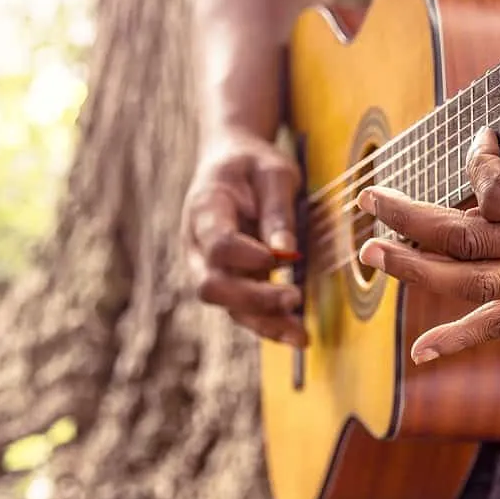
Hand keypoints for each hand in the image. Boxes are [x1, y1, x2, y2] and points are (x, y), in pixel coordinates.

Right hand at [181, 128, 305, 345]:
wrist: (230, 162)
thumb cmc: (254, 165)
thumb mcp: (273, 172)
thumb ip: (278, 211)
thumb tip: (286, 254)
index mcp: (205, 209)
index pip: (216, 243)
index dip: (245, 255)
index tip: (279, 258)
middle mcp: (198, 245)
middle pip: (212, 285)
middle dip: (253, 299)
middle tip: (294, 298)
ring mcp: (209, 268)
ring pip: (227, 307)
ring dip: (264, 323)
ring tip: (301, 336)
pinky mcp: (230, 281)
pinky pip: (244, 310)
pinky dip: (269, 323)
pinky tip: (298, 335)